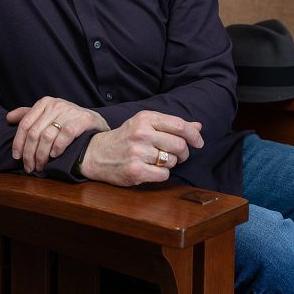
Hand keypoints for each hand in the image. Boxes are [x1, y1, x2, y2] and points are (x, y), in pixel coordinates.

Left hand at [6, 96, 109, 171]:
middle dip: (29, 153)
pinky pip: (65, 135)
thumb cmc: (68, 120)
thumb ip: (29, 115)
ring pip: (47, 136)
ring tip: (40, 166)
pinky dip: (58, 147)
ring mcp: (70, 111)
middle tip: (29, 167)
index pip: (25, 124)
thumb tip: (8, 118)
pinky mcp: (83, 119)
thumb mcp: (48, 114)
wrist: (95, 122)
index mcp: (44, 103)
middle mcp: (56, 105)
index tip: (17, 157)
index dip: (18, 142)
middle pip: (34, 133)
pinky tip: (55, 155)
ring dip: (41, 155)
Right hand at [78, 110, 203, 185]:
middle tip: (177, 155)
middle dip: (183, 153)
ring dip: (169, 163)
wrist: (95, 153)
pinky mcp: (135, 170)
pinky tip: (150, 169)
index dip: (194, 135)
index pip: (179, 125)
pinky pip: (164, 174)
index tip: (199, 142)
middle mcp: (141, 133)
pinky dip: (161, 174)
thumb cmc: (124, 138)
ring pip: (172, 161)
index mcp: (144, 118)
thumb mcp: (144, 125)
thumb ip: (170, 125)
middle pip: (179, 145)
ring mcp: (137, 152)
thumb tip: (198, 126)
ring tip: (156, 160)